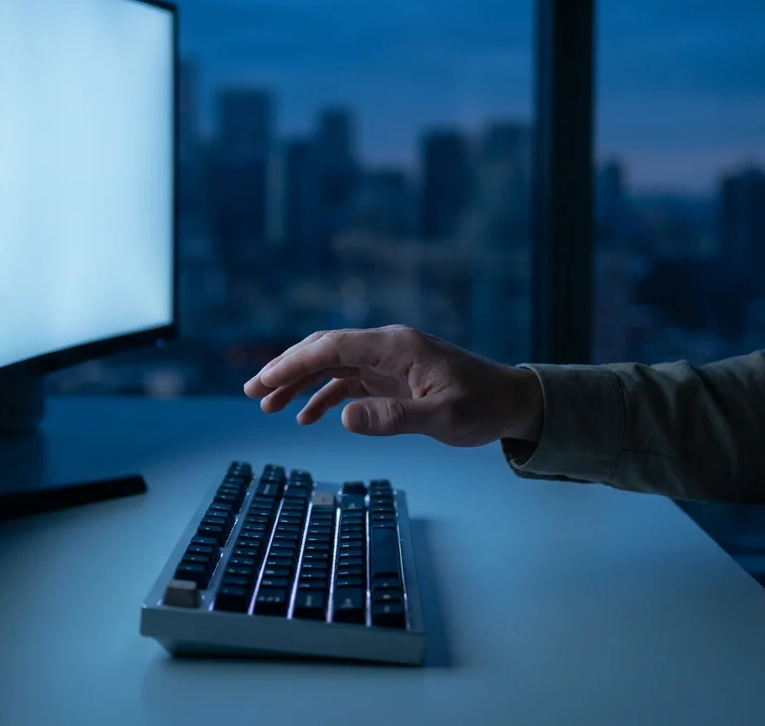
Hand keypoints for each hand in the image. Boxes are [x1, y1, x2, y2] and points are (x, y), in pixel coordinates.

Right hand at [243, 325, 543, 446]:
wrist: (513, 402)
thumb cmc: (483, 407)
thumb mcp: (442, 418)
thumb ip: (392, 418)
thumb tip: (343, 417)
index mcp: (396, 347)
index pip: (333, 347)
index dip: (293, 362)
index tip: (264, 380)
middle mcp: (387, 347)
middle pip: (324, 350)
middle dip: (285, 369)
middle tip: (252, 393)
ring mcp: (388, 361)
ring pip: (331, 366)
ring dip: (298, 383)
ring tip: (266, 406)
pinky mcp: (391, 377)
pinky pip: (347, 381)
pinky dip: (323, 396)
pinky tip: (305, 417)